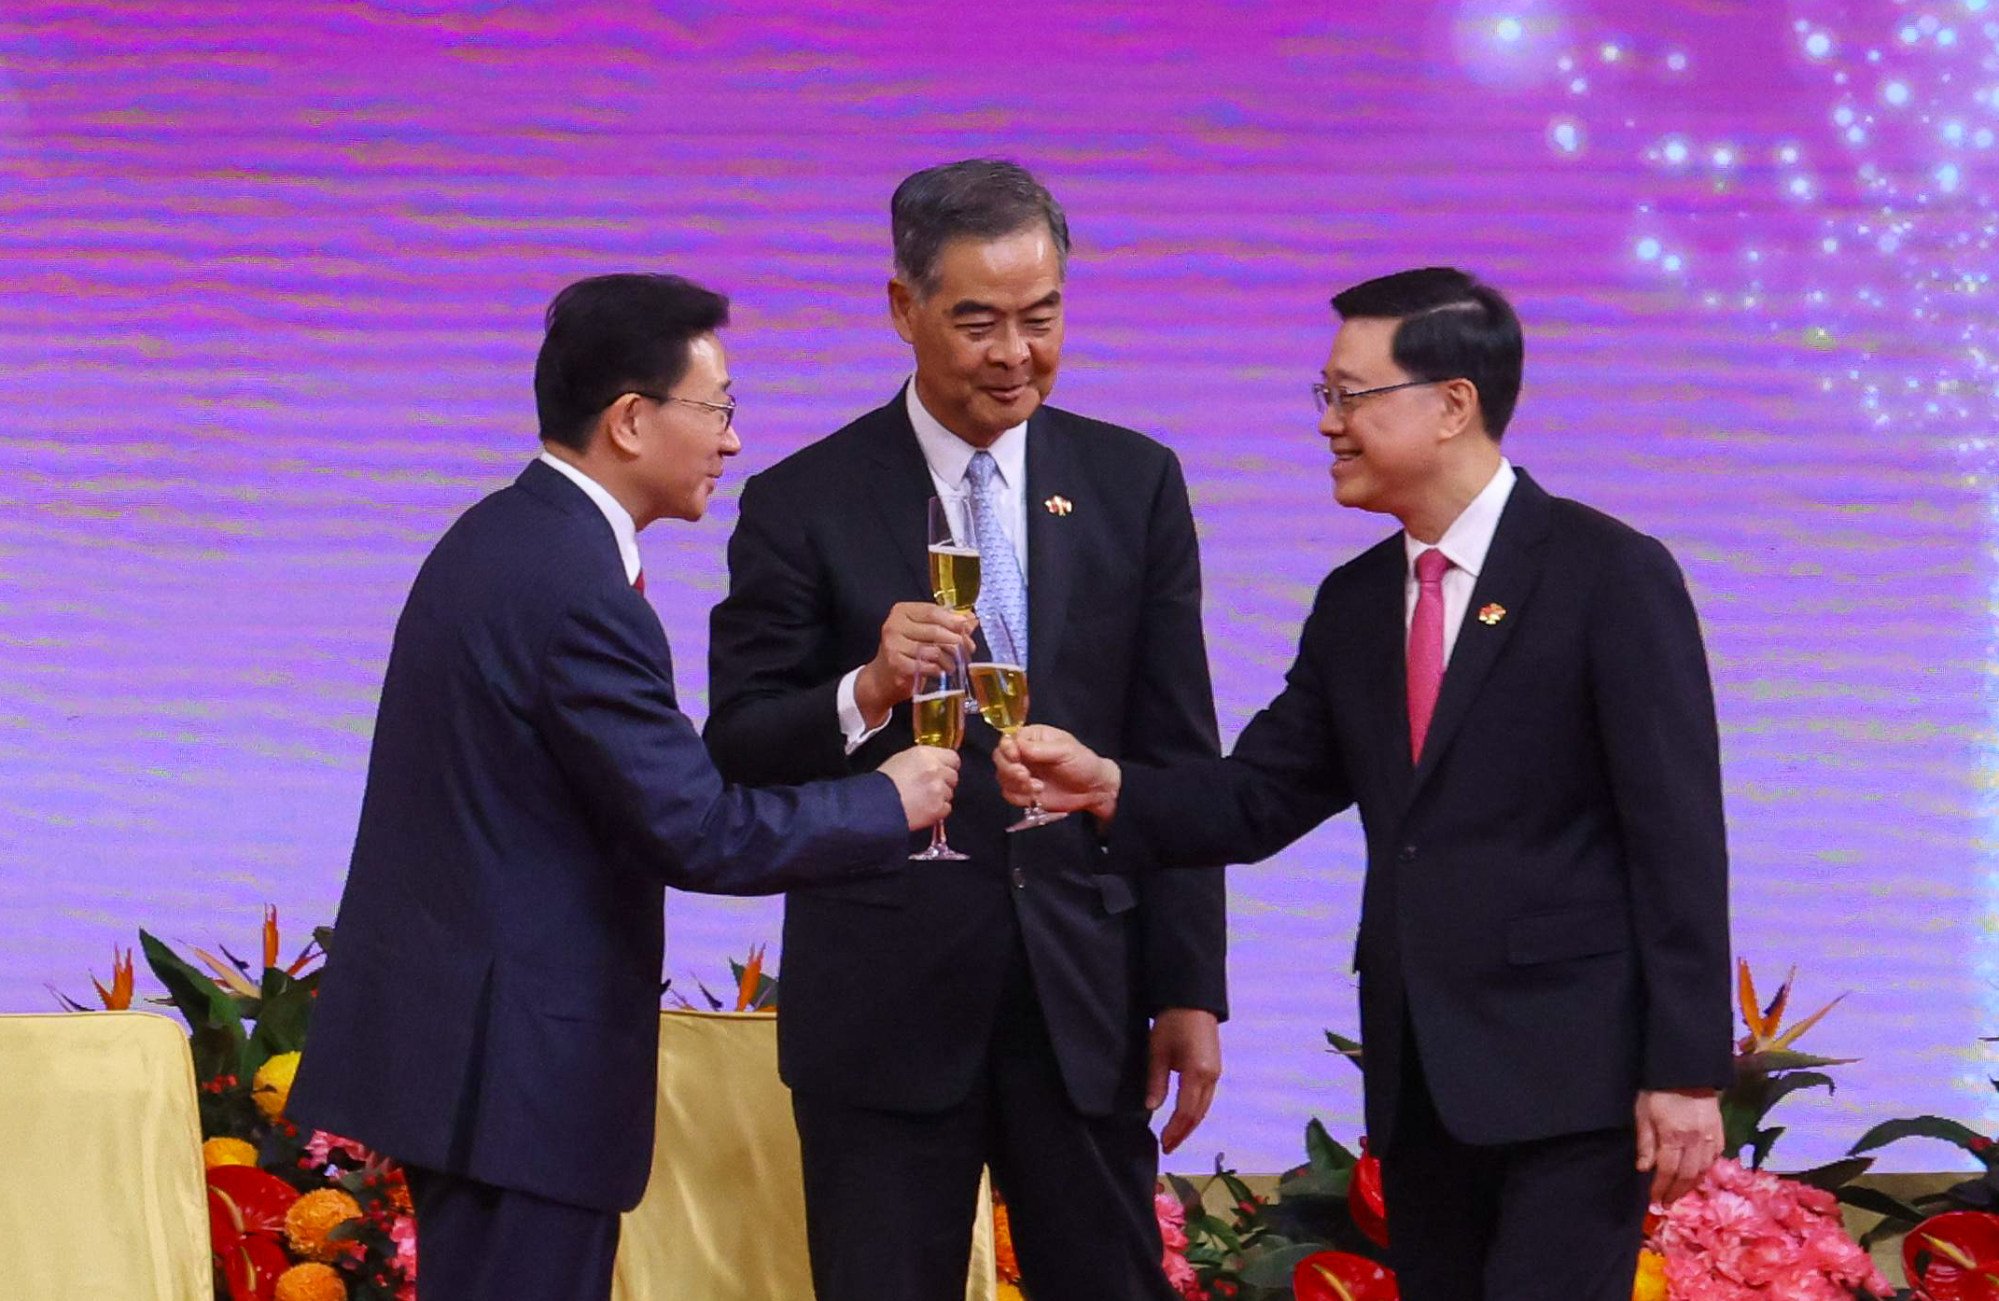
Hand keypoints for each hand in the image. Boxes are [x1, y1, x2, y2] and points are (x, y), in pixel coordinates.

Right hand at [854, 603, 977, 727]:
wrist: (883, 677)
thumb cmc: (907, 650)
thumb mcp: (924, 632)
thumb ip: (947, 623)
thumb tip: (971, 619)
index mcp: (902, 611)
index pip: (933, 611)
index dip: (953, 620)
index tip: (967, 628)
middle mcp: (894, 625)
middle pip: (935, 630)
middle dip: (956, 640)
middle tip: (968, 649)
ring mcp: (893, 645)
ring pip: (933, 649)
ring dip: (949, 659)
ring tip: (953, 664)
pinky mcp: (896, 664)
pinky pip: (927, 665)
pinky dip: (938, 669)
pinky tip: (940, 671)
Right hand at [878, 746, 960, 830]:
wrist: (876, 805)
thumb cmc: (883, 782)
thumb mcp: (901, 759)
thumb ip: (923, 760)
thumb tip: (933, 763)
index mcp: (926, 755)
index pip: (953, 758)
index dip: (948, 765)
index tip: (944, 770)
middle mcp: (935, 770)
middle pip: (953, 776)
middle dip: (944, 782)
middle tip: (929, 787)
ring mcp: (939, 790)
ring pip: (950, 793)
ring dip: (940, 797)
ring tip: (922, 799)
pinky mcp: (938, 808)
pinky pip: (946, 809)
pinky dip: (937, 811)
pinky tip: (923, 809)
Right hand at [995, 725, 1120, 819]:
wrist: (1093, 790)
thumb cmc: (1083, 763)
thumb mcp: (1066, 750)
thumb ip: (1041, 748)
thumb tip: (1018, 745)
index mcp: (1032, 737)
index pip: (1008, 738)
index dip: (1007, 748)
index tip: (1015, 756)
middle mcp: (1023, 753)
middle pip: (999, 758)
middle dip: (1009, 769)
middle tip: (1025, 776)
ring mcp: (1021, 773)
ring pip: (1002, 777)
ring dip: (1016, 785)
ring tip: (1038, 787)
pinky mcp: (1023, 792)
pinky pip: (1009, 794)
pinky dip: (1019, 797)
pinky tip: (1036, 796)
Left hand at [1148, 1008, 1221, 1154]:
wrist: (1192, 1000)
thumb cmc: (1172, 1022)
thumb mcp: (1157, 1051)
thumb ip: (1156, 1082)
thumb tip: (1152, 1108)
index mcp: (1197, 1072)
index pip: (1186, 1111)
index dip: (1175, 1130)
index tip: (1164, 1143)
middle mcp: (1211, 1076)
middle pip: (1198, 1114)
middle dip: (1183, 1133)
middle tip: (1168, 1147)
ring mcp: (1215, 1073)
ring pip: (1203, 1107)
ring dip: (1189, 1124)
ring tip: (1174, 1138)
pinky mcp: (1214, 1068)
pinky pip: (1205, 1097)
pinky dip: (1195, 1111)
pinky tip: (1184, 1118)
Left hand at [1635, 1088, 1722, 1203]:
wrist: (1687, 1070)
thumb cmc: (1658, 1090)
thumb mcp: (1643, 1112)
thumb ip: (1645, 1142)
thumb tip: (1644, 1169)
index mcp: (1674, 1135)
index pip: (1668, 1170)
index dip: (1661, 1187)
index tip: (1654, 1200)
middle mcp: (1695, 1140)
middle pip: (1687, 1175)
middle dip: (1676, 1192)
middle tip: (1667, 1204)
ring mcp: (1711, 1137)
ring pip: (1703, 1170)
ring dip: (1691, 1186)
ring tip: (1680, 1194)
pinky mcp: (1720, 1132)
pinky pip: (1715, 1158)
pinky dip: (1705, 1171)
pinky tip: (1697, 1176)